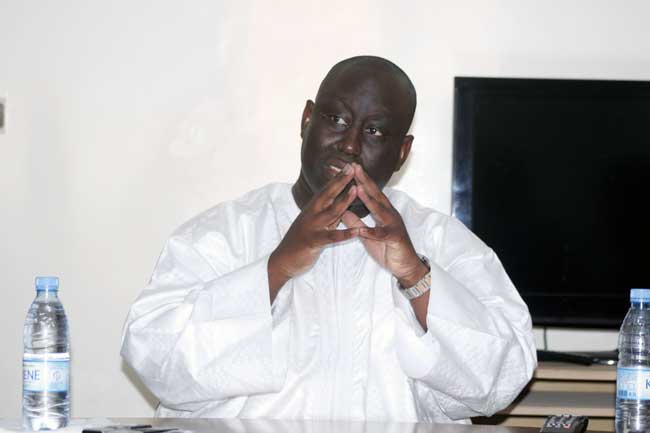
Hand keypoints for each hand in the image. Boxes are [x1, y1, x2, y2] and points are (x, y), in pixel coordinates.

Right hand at [269, 164, 358, 293]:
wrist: (283, 260)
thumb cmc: (299, 242)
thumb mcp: (315, 225)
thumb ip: (328, 215)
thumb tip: (342, 204)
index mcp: (312, 209)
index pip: (326, 190)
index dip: (338, 178)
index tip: (349, 166)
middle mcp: (311, 214)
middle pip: (328, 195)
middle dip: (341, 181)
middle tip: (353, 168)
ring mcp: (312, 227)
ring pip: (331, 212)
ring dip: (345, 200)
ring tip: (357, 190)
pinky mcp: (314, 241)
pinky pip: (331, 237)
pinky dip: (345, 234)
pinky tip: (357, 231)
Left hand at [341, 163, 427, 287]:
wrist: (405, 266)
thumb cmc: (387, 248)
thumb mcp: (368, 234)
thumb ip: (356, 222)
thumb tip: (342, 211)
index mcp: (383, 212)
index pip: (371, 193)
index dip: (361, 180)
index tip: (351, 168)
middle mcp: (390, 214)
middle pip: (376, 195)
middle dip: (365, 181)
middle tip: (355, 167)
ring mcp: (393, 225)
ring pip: (380, 211)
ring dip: (368, 200)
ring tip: (357, 189)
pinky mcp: (395, 239)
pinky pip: (382, 235)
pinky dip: (372, 232)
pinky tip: (361, 230)